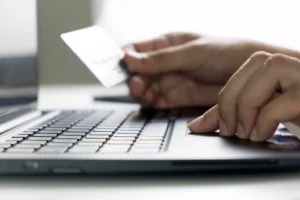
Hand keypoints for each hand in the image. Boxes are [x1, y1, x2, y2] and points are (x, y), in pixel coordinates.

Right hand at [123, 32, 267, 107]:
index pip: (136, 49)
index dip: (126, 58)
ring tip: (147, 93)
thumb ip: (162, 59)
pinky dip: (153, 103)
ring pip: (145, 89)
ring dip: (142, 92)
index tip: (123, 67)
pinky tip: (155, 102)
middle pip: (138, 72)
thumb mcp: (193, 52)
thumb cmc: (227, 52)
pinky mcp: (178, 97)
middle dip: (134, 79)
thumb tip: (130, 58)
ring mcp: (170, 80)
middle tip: (138, 84)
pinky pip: (158, 101)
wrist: (251, 75)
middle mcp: (165, 63)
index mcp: (166, 44)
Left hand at [188, 52, 299, 141]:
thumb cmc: (295, 127)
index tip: (222, 125)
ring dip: (249, 105)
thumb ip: (230, 116)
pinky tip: (263, 134)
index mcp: (284, 69)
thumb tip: (196, 125)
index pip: (247, 66)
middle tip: (231, 129)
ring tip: (248, 132)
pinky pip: (285, 99)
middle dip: (232, 99)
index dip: (226, 95)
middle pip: (256, 63)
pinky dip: (265, 119)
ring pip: (271, 69)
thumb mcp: (259, 117)